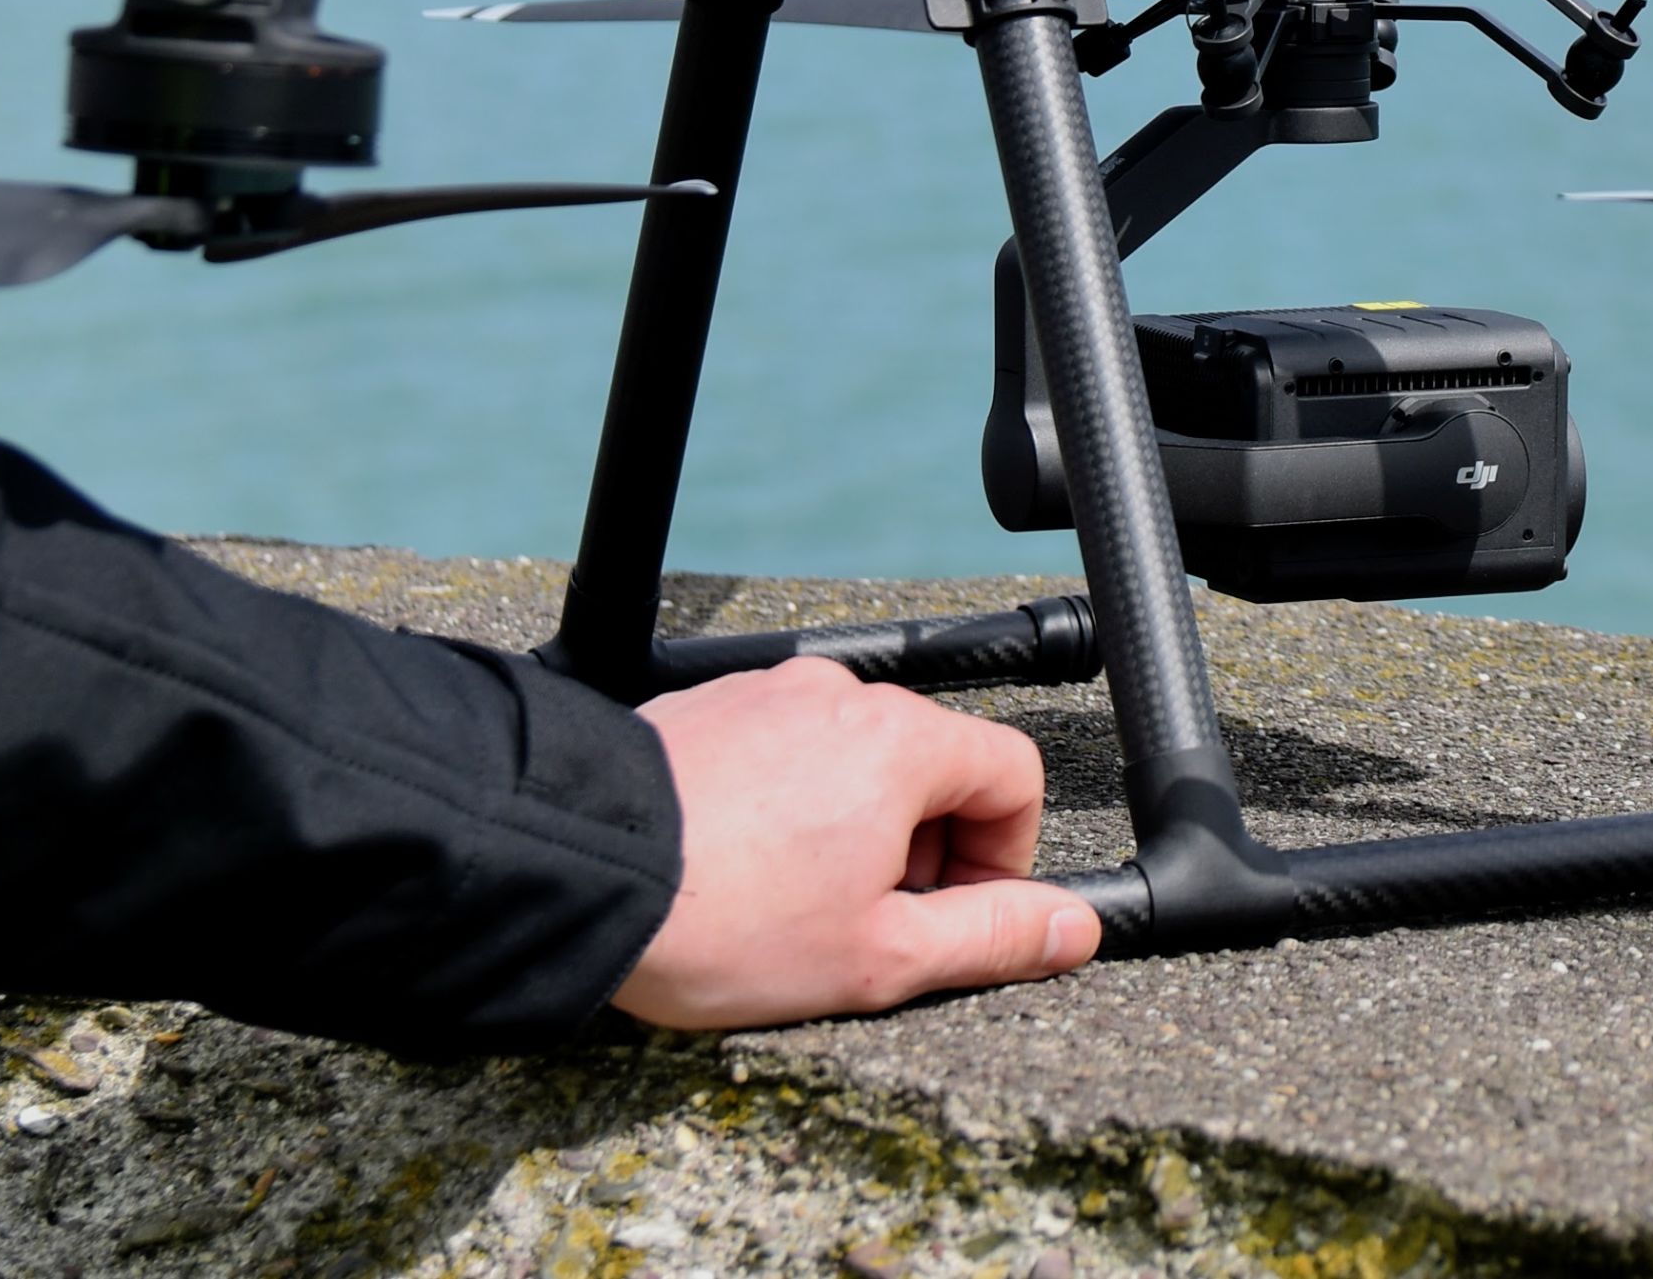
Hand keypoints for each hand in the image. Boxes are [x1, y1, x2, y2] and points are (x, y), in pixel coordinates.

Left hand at [608, 655, 1102, 1027]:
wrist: (576, 868)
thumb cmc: (723, 919)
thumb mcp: (879, 957)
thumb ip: (993, 938)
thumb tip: (1076, 930)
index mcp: (901, 743)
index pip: (1012, 774)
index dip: (1005, 857)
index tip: (957, 916)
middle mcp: (840, 696)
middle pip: (931, 765)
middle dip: (924, 850)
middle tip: (870, 929)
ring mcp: (768, 693)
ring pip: (853, 759)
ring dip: (853, 830)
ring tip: (791, 908)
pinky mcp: (709, 708)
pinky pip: (783, 750)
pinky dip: (787, 807)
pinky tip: (739, 872)